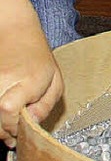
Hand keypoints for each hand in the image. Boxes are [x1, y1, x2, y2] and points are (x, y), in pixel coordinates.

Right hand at [0, 11, 63, 146]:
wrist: (15, 31)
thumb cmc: (37, 55)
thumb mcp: (54, 81)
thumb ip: (45, 107)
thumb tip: (32, 127)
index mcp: (26, 81)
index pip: (10, 113)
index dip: (16, 126)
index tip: (24, 124)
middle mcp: (2, 82)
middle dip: (9, 129)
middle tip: (20, 117)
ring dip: (0, 122)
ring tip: (13, 108)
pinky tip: (4, 103)